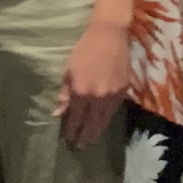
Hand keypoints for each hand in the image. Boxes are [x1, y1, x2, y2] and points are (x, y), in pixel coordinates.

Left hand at [57, 21, 132, 147]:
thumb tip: (58, 112)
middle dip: (84, 136)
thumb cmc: (84, 49)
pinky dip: (107, 120)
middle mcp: (97, 97)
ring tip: (91, 141)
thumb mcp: (69, 70)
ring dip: (97, 132)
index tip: (68, 139)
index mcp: (81, 91)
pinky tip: (103, 124)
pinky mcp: (124, 90)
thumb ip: (65, 93)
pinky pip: (114, 110)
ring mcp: (112, 95)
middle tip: (79, 147)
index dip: (71, 131)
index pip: (75, 118)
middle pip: (91, 124)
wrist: (109, 35)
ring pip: (104, 120)